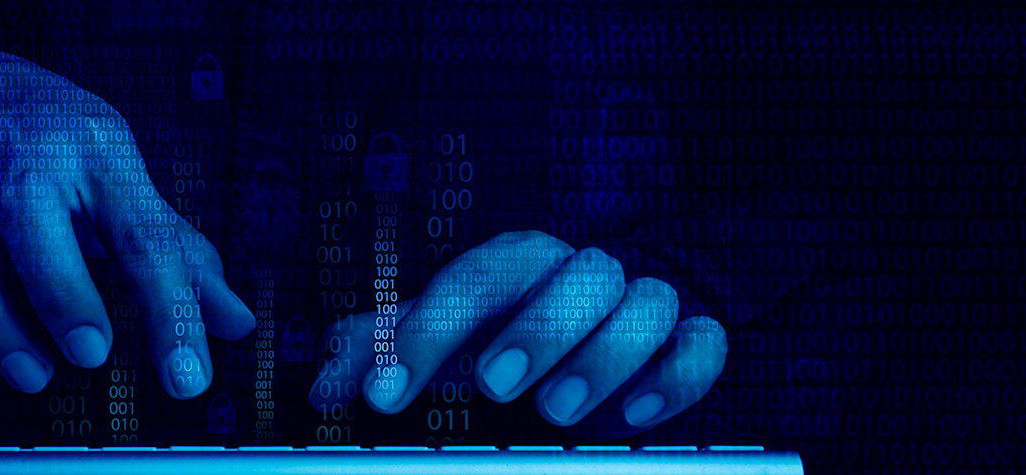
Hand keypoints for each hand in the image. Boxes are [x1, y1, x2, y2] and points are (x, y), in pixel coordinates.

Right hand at [0, 50, 253, 397]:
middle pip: (30, 215)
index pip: (143, 233)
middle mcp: (23, 154)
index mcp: (96, 152)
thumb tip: (236, 322)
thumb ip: (179, 255)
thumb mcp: (127, 180)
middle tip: (91, 354)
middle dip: (61, 290)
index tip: (188, 377)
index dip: (170, 309)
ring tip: (32, 374)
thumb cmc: (61, 142)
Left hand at [310, 231, 726, 437]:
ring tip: (557, 413)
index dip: (426, 333)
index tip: (387, 395)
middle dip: (537, 330)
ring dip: (603, 357)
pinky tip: (636, 418)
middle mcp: (580, 274)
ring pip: (646, 302)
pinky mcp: (687, 340)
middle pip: (578, 274)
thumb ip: (383, 353)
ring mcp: (640, 303)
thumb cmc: (503, 334)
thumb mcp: (439, 341)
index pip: (473, 279)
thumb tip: (325, 380)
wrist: (593, 325)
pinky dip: (678, 375)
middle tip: (493, 388)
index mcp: (514, 265)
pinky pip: (703, 341)